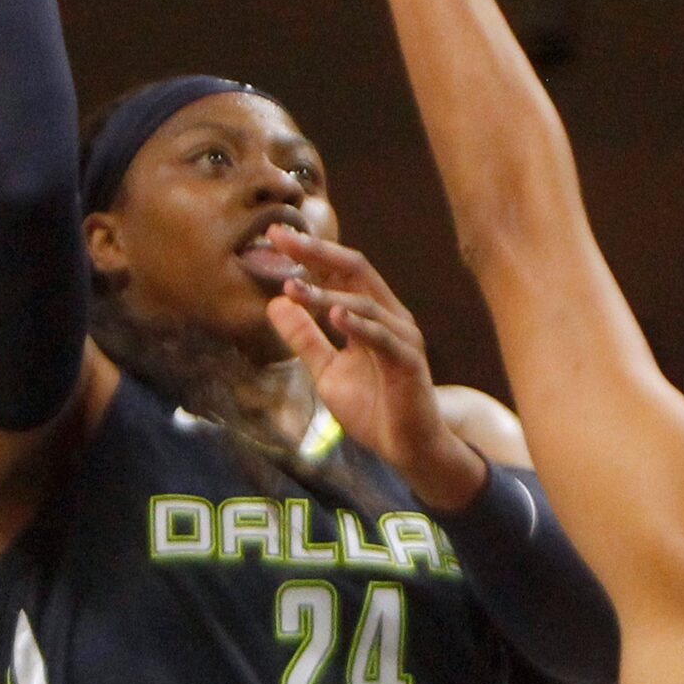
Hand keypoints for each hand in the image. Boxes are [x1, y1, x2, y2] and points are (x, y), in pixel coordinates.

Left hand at [262, 224, 487, 508]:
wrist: (407, 448)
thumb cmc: (373, 407)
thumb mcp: (327, 371)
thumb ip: (304, 338)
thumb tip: (274, 303)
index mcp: (371, 314)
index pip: (339, 271)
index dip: (308, 252)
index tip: (274, 235)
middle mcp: (389, 316)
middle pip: (354, 269)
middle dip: (316, 250)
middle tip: (282, 236)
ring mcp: (402, 336)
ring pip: (364, 302)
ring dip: (326, 292)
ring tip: (292, 286)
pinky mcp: (409, 362)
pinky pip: (383, 338)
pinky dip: (360, 324)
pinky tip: (335, 314)